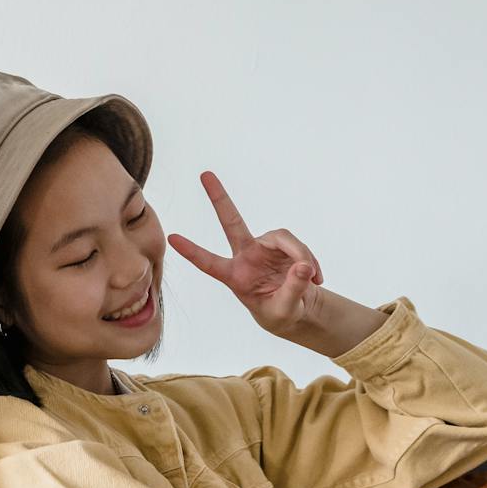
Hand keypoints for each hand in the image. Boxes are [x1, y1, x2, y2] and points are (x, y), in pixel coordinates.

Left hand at [167, 170, 326, 338]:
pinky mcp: (283, 245)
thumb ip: (293, 289)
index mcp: (235, 276)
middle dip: (219, 199)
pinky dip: (309, 261)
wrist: (295, 309)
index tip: (171, 239)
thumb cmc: (280, 312)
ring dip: (301, 255)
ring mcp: (264, 248)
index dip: (192, 252)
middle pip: (232, 223)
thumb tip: (302, 265)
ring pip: (283, 238)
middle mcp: (246, 256)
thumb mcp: (284, 310)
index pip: (209, 263)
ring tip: (312, 277)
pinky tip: (316, 277)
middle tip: (204, 175)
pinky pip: (298, 246)